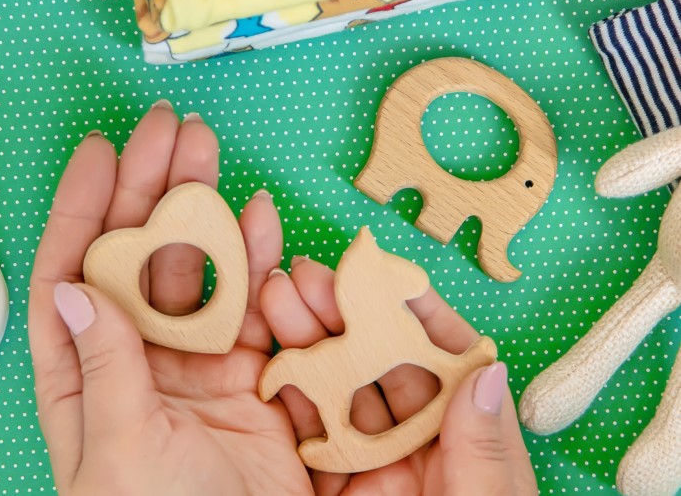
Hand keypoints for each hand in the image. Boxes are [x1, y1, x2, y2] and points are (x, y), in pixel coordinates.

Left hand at [28, 101, 311, 495]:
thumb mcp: (120, 453)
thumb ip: (103, 372)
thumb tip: (74, 291)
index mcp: (83, 376)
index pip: (72, 274)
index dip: (82, 208)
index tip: (100, 152)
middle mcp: (134, 356)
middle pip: (136, 252)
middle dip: (149, 187)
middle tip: (167, 128)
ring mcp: (191, 360)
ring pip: (194, 265)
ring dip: (201, 205)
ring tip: (208, 149)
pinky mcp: (246, 371)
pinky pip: (249, 300)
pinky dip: (255, 257)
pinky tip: (257, 216)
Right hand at [260, 257, 537, 495]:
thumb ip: (484, 456)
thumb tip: (486, 373)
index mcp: (467, 444)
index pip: (446, 360)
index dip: (413, 310)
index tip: (377, 273)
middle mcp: (418, 447)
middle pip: (381, 364)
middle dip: (344, 314)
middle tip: (307, 278)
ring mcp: (370, 465)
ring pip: (338, 390)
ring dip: (308, 341)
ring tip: (276, 300)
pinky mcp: (328, 487)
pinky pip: (307, 436)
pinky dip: (285, 396)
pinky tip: (263, 360)